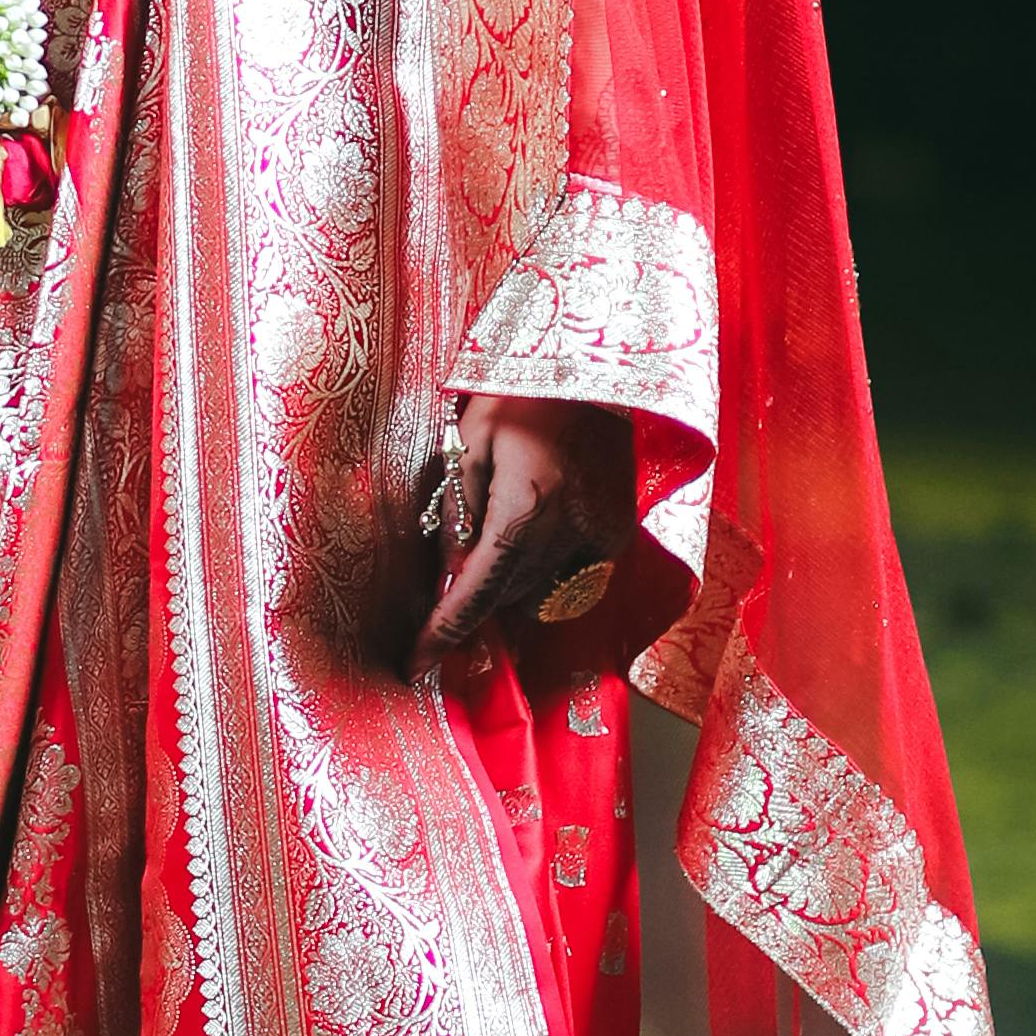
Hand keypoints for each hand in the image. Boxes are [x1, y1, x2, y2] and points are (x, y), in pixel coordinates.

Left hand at [404, 388, 637, 672]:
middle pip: (508, 601)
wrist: (594, 370)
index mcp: (524, 511)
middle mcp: (569, 536)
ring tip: (495, 544)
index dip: (443, 634)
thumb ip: (457, 514)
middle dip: (476, 602)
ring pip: (542, 597)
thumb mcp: (470, 444)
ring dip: (510, 588)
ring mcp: (601, 539)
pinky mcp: (619, 534)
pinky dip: (546, 573)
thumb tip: (445, 573)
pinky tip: (534, 537)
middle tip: (448, 586)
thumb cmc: (520, 397)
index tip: (416, 665)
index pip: (477, 594)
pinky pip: (573, 580)